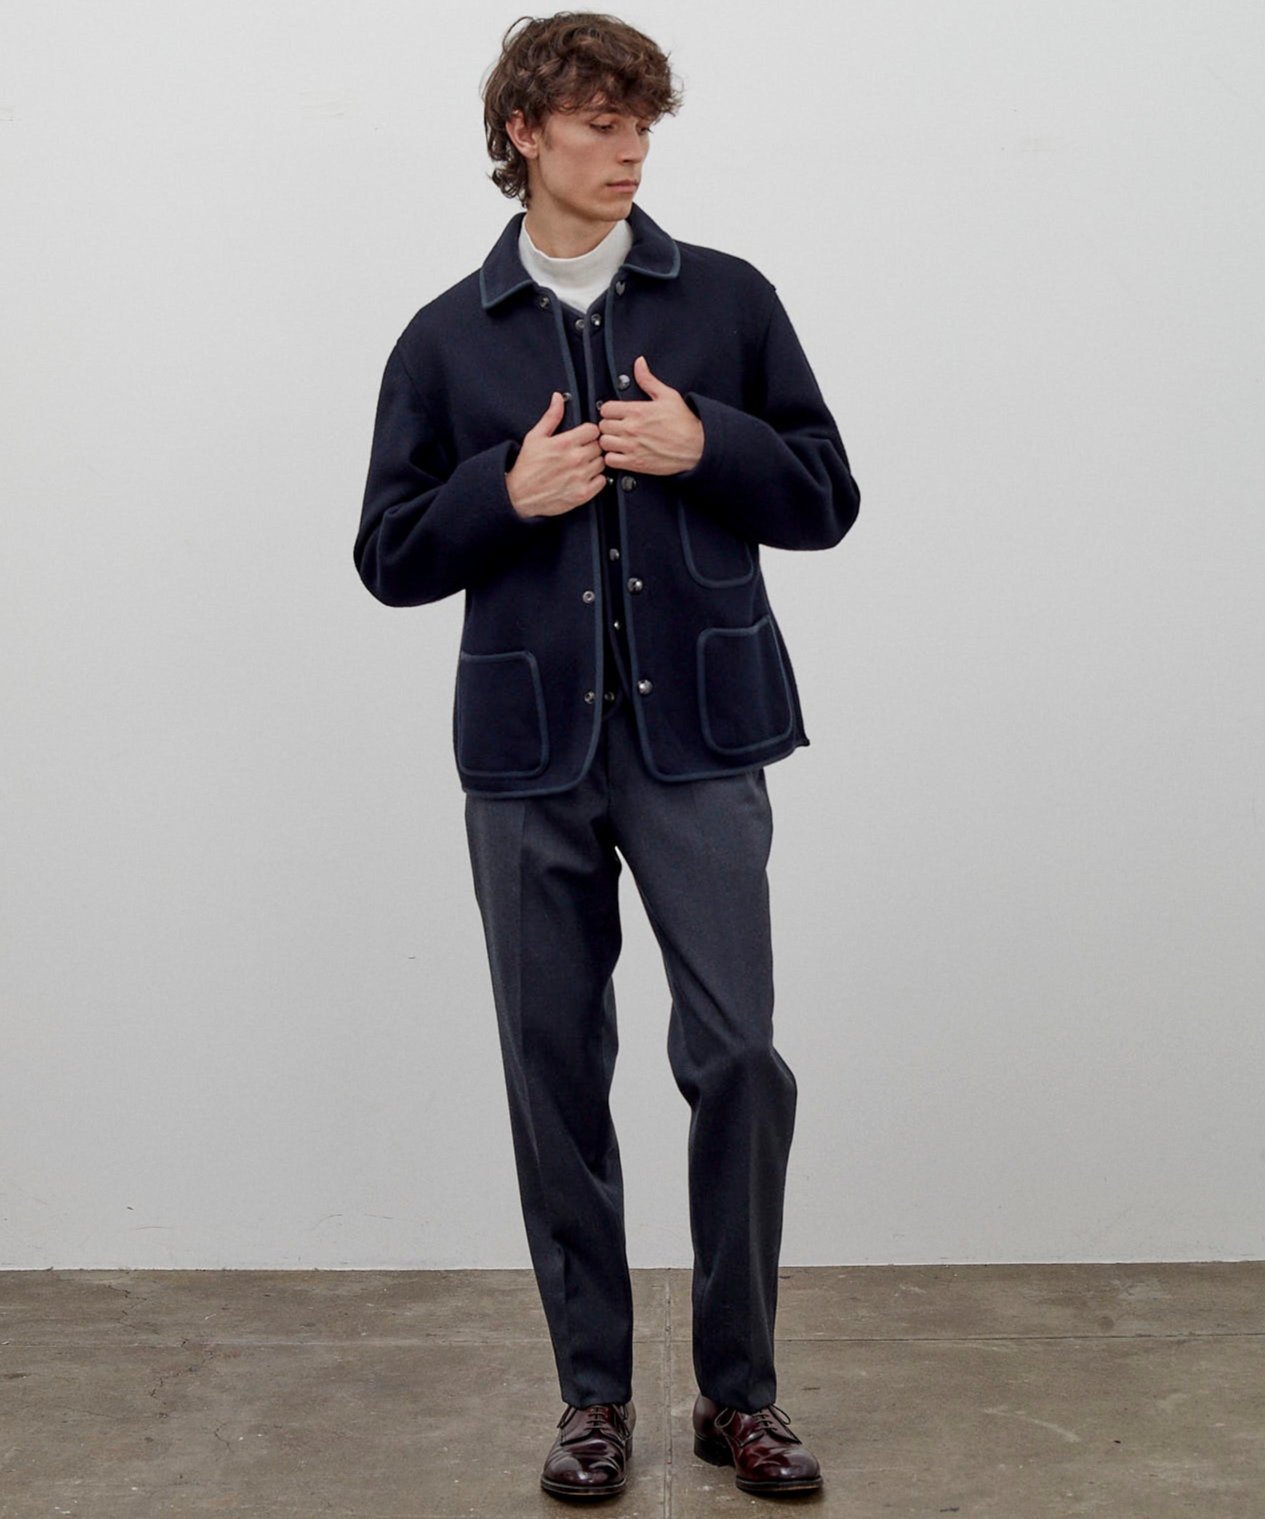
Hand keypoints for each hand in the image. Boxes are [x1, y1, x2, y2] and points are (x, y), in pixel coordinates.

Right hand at [505, 392, 605, 517]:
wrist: (519, 495)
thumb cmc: (526, 467)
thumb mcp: (535, 437)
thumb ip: (551, 417)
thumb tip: (558, 398)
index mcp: (564, 443)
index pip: (593, 430)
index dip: (589, 431)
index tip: (585, 436)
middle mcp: (575, 460)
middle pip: (599, 446)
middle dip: (592, 446)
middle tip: (582, 450)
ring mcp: (580, 477)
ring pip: (602, 462)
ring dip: (595, 462)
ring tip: (583, 464)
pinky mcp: (582, 494)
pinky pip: (602, 481)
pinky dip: (597, 479)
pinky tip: (586, 477)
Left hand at [597, 355, 704, 474]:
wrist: (697, 447)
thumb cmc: (684, 423)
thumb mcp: (667, 395)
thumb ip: (648, 380)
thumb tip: (639, 364)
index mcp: (637, 411)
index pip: (606, 408)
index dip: (609, 410)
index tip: (615, 413)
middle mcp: (632, 429)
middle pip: (603, 426)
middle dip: (608, 425)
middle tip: (616, 427)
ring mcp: (632, 447)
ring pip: (604, 443)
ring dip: (609, 441)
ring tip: (617, 440)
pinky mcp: (635, 463)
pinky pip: (611, 461)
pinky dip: (613, 458)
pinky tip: (620, 454)